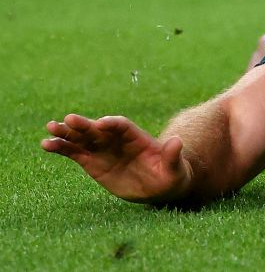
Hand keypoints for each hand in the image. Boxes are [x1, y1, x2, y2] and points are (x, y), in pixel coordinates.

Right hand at [41, 114, 190, 203]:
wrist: (159, 186)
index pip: (123, 126)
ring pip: (83, 138)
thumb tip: (177, 141)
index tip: (101, 124)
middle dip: (84, 125)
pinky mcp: (92, 162)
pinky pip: (75, 153)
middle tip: (67, 120)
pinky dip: (61, 148)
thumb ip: (172, 155)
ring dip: (67, 133)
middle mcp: (117, 140)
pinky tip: (46, 144)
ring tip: (50, 128)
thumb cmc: (170, 175)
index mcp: (137, 137)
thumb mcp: (175, 168)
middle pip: (99, 129)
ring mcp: (103, 149)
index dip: (112, 124)